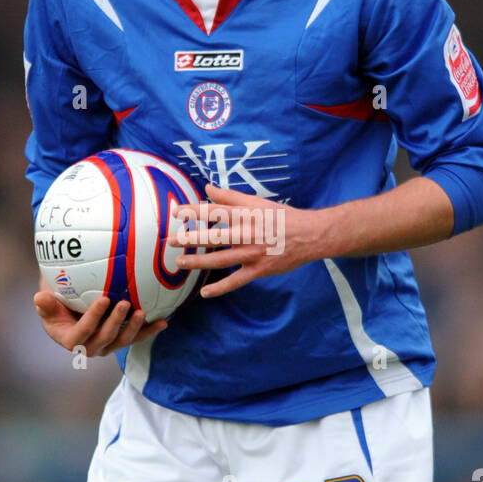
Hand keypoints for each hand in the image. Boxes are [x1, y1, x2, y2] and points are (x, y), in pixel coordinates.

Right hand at [34, 290, 167, 355]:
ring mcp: (108, 346)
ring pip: (123, 341)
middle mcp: (91, 347)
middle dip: (116, 322)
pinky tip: (163, 322)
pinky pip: (137, 338)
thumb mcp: (47, 305)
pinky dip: (150, 331)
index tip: (104, 299)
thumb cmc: (56, 307)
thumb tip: (40, 297)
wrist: (69, 314)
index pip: (84, 331)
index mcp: (72, 341)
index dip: (94, 317)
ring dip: (135, 328)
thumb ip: (45, 304)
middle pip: (106, 338)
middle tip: (124, 303)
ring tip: (143, 312)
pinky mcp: (121, 341)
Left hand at [169, 183, 326, 296]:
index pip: (215, 211)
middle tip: (172, 240)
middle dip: (192, 238)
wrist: (309, 235)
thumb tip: (206, 188)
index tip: (176, 212)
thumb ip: (230, 196)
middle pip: (214, 236)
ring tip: (180, 262)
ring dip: (198, 261)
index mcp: (246, 215)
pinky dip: (220, 288)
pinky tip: (204, 293)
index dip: (194, 211)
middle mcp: (247, 233)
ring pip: (221, 259)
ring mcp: (252, 254)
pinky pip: (235, 281)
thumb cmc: (282, 216)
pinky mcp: (258, 270)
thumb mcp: (257, 201)